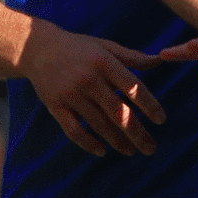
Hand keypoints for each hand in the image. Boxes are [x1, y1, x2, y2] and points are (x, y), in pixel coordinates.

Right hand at [19, 21, 166, 157]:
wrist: (36, 47)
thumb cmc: (77, 47)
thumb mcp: (105, 46)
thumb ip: (132, 57)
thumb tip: (160, 61)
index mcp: (103, 62)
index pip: (132, 87)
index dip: (149, 105)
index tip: (161, 120)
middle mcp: (88, 79)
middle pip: (118, 112)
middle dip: (137, 133)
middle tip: (151, 148)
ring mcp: (71, 94)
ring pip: (99, 125)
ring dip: (117, 142)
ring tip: (131, 151)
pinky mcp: (55, 106)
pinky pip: (74, 130)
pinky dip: (88, 143)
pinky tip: (102, 151)